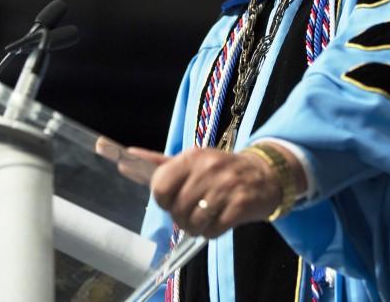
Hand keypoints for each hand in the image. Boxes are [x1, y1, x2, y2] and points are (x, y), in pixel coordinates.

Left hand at [126, 146, 283, 238]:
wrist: (265, 174)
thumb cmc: (220, 170)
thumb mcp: (191, 161)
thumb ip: (158, 164)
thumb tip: (124, 159)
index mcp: (192, 156)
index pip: (160, 186)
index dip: (162, 200)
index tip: (171, 199)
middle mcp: (208, 169)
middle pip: (176, 208)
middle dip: (180, 216)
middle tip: (191, 211)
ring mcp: (226, 187)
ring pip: (194, 223)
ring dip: (196, 227)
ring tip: (205, 217)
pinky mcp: (241, 206)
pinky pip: (214, 231)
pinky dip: (212, 232)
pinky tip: (219, 220)